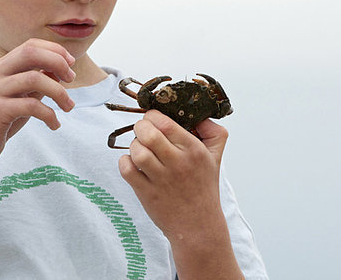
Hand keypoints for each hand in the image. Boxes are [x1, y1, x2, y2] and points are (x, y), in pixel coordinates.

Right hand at [0, 38, 75, 166]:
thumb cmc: (1, 118)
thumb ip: (38, 82)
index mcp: (3, 66)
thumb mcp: (22, 96)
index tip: (71, 65)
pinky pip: (31, 106)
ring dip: (59, 92)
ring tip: (69, 107)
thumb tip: (61, 72)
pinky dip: (49, 115)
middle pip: (31, 53)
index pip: (31, 45)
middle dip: (58, 62)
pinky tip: (55, 125)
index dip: (55, 50)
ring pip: (35, 78)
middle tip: (71, 79)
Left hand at [118, 110, 228, 240]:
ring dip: (134, 146)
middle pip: (148, 133)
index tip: (153, 121)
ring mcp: (161, 179)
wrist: (198, 226)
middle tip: (143, 133)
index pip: (166, 122)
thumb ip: (213, 132)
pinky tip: (133, 164)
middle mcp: (178, 163)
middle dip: (140, 128)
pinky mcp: (146, 193)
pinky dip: (125, 162)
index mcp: (194, 150)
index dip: (152, 116)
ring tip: (140, 150)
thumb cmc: (203, 188)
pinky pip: (126, 169)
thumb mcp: (215, 157)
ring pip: (136, 150)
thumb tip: (200, 114)